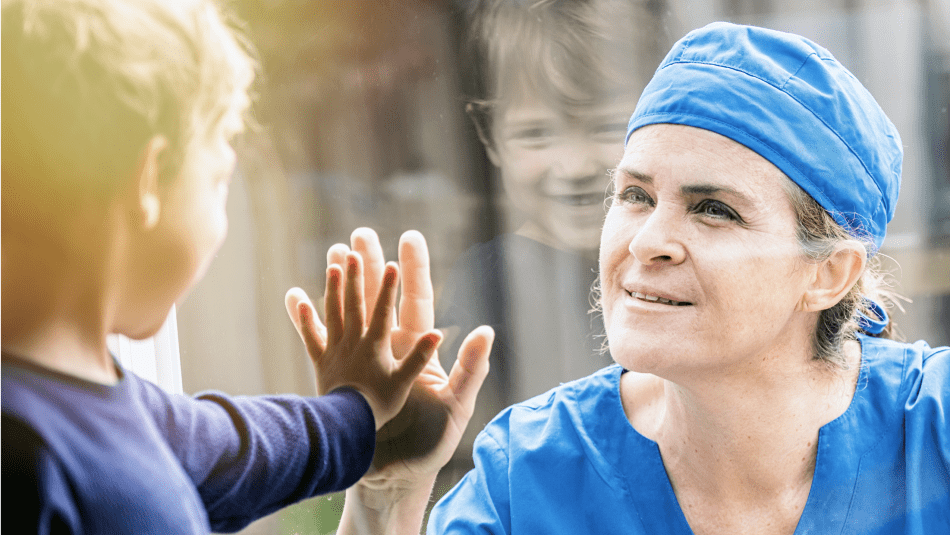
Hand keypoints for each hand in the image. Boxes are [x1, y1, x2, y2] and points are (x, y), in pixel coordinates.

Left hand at [284, 248, 439, 429]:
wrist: (346, 429)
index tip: (393, 262)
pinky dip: (303, 319)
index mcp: (378, 346)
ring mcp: (336, 350)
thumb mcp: (405, 384)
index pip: (385, 310)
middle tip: (357, 246)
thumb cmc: (380, 408)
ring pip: (333, 312)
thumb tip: (438, 333)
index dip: (389, 286)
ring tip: (333, 261)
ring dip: (333, 286)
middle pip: (356, 302)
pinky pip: (311, 337)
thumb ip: (420, 358)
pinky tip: (296, 297)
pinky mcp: (321, 361)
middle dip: (358, 273)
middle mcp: (355, 342)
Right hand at [332, 229, 493, 534]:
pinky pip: (319, 340)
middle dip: (371, 263)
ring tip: (332, 254)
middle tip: (361, 234)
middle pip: (379, 296)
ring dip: (340, 282)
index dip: (414, 269)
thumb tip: (484, 330)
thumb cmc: (432, 442)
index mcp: (418, 350)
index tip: (409, 237)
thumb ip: (471, 369)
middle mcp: (389, 348)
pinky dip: (306, 318)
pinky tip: (295, 294)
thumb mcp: (457, 406)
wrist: (395, 474)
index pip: (417, 300)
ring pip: (349, 311)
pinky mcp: (339, 376)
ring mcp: (362, 359)